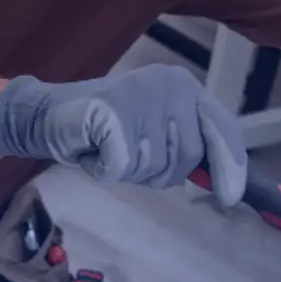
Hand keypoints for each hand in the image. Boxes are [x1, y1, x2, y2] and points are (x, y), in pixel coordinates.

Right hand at [0, 65, 247, 204]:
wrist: (48, 114)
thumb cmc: (105, 130)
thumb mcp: (155, 135)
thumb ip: (186, 148)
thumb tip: (231, 188)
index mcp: (186, 87)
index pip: (222, 129)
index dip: (230, 166)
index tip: (231, 198)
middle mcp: (171, 84)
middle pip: (187, 156)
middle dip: (157, 171)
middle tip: (127, 156)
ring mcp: (143, 94)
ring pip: (153, 165)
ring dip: (128, 171)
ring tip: (108, 148)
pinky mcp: (115, 112)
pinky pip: (122, 166)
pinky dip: (103, 169)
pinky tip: (92, 151)